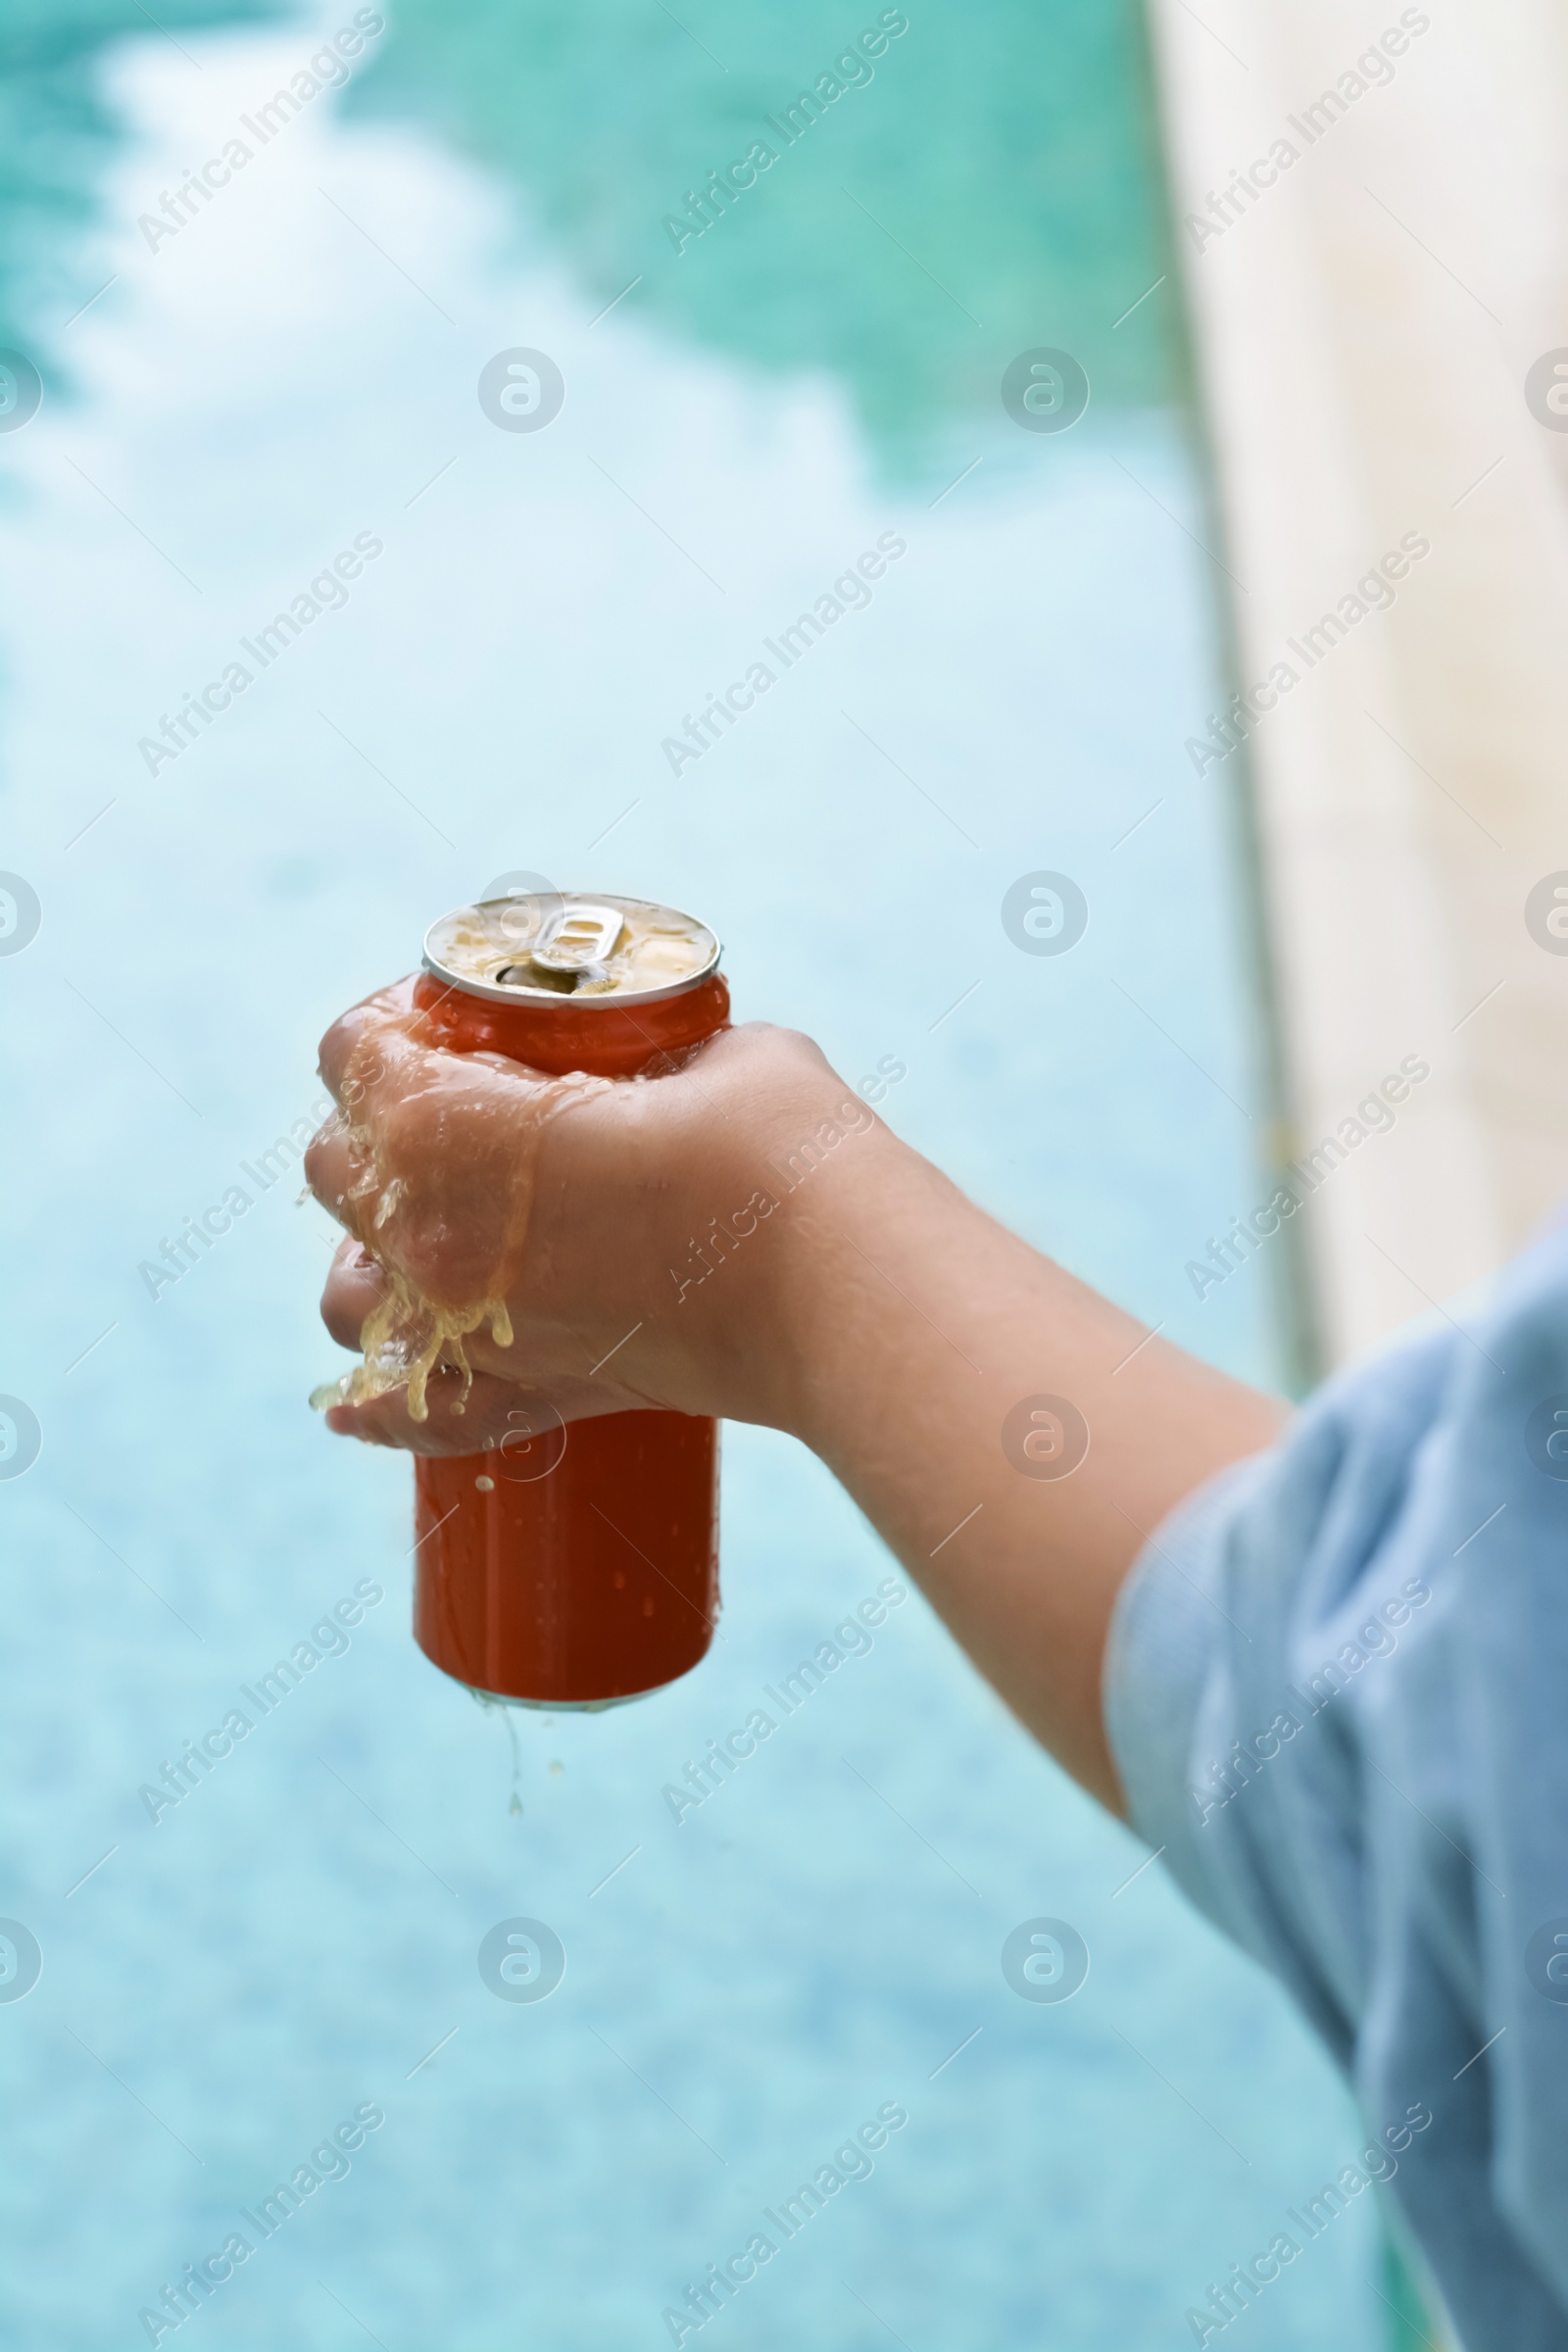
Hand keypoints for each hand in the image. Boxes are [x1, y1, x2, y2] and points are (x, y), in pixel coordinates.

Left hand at [305, 978, 873, 1451]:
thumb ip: (655, 1050)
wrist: (837, 1288)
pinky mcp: (531, 1395)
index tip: (453, 1016)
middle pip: (336, 1168)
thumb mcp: (710, 1052)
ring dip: (375, 1255)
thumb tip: (663, 1065)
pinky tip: (365, 1398)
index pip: (350, 1052)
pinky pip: (415, 1415)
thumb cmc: (775, 1151)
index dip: (393, 1020)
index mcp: (442, 1126)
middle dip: (384, 1128)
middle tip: (467, 1107)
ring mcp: (470, 1328)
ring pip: (350, 1298)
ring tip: (440, 1226)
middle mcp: (428, 1234)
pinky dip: (385, 1405)